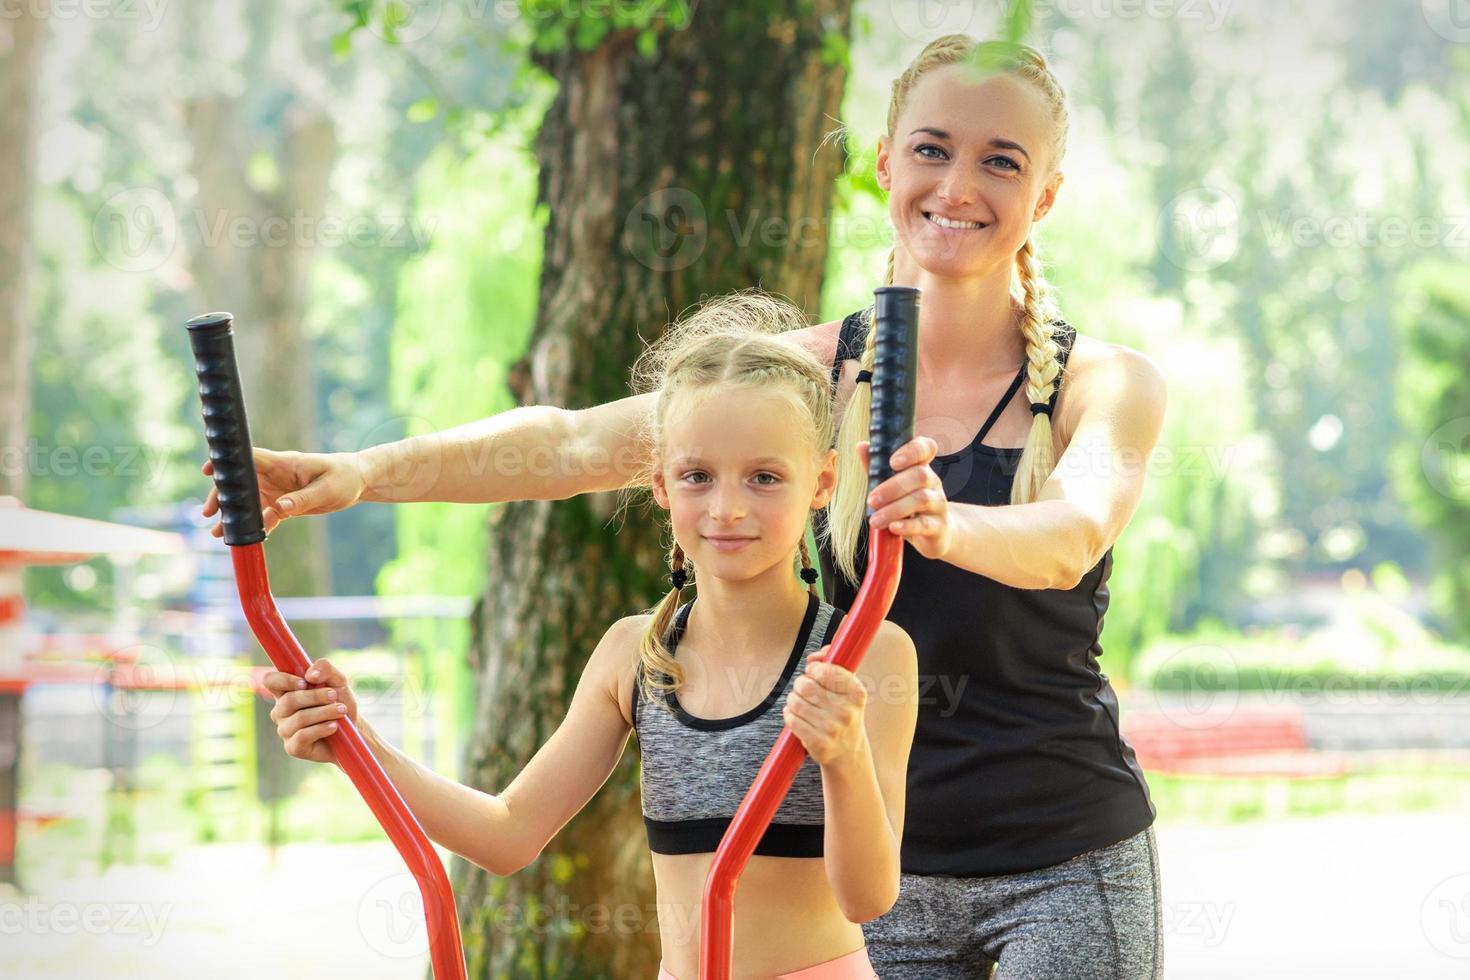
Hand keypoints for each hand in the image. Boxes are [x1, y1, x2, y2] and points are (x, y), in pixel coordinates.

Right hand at [201, 447, 363, 537]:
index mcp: (283, 464)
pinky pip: (265, 515)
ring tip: (217, 533)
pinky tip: (244, 539)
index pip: (249, 458)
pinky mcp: (284, 504)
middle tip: (207, 514)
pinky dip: (255, 526)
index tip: (208, 470)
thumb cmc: (343, 478)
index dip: (228, 463)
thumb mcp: (326, 490)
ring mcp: (278, 490)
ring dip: (234, 516)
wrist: (357, 482)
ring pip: (249, 502)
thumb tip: (278, 509)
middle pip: (241, 483)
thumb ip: (301, 499)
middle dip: (222, 497)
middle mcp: (276, 475)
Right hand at [264, 658, 359, 767]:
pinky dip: (321, 729)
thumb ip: (325, 669)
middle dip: (315, 696)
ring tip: (341, 711)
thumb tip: (310, 674)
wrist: (354, 730)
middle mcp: (281, 711)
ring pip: (299, 718)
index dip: (283, 679)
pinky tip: (334, 726)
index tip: (305, 682)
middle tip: (334, 696)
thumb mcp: (338, 681)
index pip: (270, 681)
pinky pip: (302, 736)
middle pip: (288, 700)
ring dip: (324, 712)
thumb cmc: (341, 703)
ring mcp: (285, 730)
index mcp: (286, 692)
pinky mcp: (293, 748)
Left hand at [783, 646, 869, 767]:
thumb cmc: (843, 712)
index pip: (827, 671)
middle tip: (804, 689)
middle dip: (800, 684)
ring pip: (796, 702)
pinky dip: (789, 715)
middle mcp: (847, 712)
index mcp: (857, 694)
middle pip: (806, 685)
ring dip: (793, 700)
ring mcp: (833, 729)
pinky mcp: (819, 743)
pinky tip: (796, 716)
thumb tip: (816, 656)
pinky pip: (792, 719)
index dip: (814, 669)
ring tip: (799, 703)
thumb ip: (832, 663)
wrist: (849, 751)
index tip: (812, 672)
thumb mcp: (846, 688)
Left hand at [860, 437, 951, 559]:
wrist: (935, 532)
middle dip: (892, 487)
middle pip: (920, 475)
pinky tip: (893, 527)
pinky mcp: (939, 526)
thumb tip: (861, 447)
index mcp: (921, 466)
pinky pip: (925, 524)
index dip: (912, 451)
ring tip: (875, 520)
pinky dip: (907, 526)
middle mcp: (933, 481)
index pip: (926, 448)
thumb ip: (877, 467)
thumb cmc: (908, 503)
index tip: (893, 462)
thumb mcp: (891, 484)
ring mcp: (939, 503)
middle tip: (871, 500)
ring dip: (894, 509)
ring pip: (922, 499)